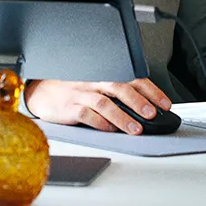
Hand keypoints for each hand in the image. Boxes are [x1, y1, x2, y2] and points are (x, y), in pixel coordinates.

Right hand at [23, 78, 171, 134]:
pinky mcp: (69, 108)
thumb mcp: (96, 86)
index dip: (151, 90)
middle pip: (119, 87)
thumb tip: (146, 108)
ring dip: (122, 117)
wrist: (40, 92)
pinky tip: (110, 130)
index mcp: (104, 74)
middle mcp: (94, 82)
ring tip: (137, 129)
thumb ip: (116, 93)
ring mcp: (80, 94)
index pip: (132, 78)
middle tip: (152, 114)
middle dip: (138, 101)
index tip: (165, 104)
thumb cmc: (72, 90)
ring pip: (104, 103)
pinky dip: (100, 123)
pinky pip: (86, 114)